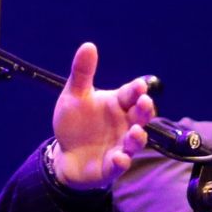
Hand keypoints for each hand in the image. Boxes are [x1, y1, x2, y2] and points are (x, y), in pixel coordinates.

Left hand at [50, 42, 154, 189]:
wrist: (65, 155)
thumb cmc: (74, 123)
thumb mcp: (74, 95)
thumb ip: (82, 73)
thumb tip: (88, 45)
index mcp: (118, 104)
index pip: (132, 94)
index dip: (137, 90)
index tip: (140, 86)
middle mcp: (125, 123)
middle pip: (141, 115)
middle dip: (145, 110)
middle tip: (144, 103)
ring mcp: (121, 145)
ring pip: (136, 141)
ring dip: (138, 137)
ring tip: (135, 132)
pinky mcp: (113, 165)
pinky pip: (121, 164)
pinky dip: (121, 161)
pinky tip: (118, 157)